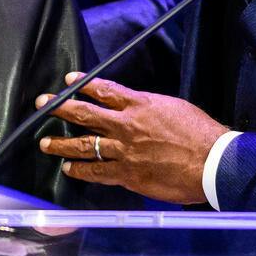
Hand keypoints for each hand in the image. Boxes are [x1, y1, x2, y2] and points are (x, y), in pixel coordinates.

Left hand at [37, 72, 228, 204]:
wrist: (212, 161)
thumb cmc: (200, 133)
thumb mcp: (173, 108)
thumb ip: (149, 108)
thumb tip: (137, 109)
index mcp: (140, 105)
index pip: (104, 89)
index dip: (83, 84)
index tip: (69, 80)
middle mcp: (126, 126)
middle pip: (85, 114)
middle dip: (60, 108)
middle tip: (42, 105)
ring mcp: (124, 151)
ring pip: (84, 145)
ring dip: (61, 144)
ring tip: (45, 143)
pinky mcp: (127, 175)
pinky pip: (96, 171)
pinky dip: (80, 170)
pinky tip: (69, 169)